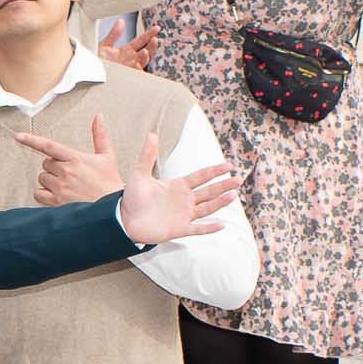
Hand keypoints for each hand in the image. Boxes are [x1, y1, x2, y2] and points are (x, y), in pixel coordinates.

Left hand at [16, 115, 127, 206]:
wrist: (114, 208)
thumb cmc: (110, 183)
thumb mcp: (107, 156)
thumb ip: (100, 135)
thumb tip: (99, 116)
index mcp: (76, 158)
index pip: (49, 146)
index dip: (31, 140)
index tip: (18, 136)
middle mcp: (66, 172)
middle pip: (46, 164)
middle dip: (54, 167)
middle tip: (70, 174)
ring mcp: (60, 187)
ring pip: (42, 178)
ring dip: (49, 180)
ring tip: (67, 185)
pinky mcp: (56, 202)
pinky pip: (38, 194)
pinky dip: (44, 194)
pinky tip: (57, 195)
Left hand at [95, 23, 157, 71]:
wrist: (89, 74)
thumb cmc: (95, 61)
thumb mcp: (105, 45)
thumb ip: (114, 34)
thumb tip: (120, 21)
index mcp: (126, 51)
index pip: (141, 41)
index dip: (149, 34)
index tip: (157, 28)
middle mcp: (130, 59)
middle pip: (146, 51)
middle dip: (152, 45)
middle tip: (155, 39)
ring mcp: (129, 68)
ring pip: (143, 62)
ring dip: (145, 56)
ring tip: (145, 51)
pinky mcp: (127, 76)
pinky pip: (137, 73)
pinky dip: (139, 68)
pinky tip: (138, 64)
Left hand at [109, 129, 243, 245]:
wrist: (124, 221)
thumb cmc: (131, 198)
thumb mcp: (139, 175)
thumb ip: (147, 156)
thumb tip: (151, 134)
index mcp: (177, 186)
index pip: (200, 176)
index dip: (214, 171)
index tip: (228, 165)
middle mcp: (184, 200)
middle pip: (209, 191)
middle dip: (223, 185)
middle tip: (239, 179)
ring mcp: (183, 215)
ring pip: (207, 208)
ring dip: (220, 202)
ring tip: (233, 195)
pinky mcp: (179, 229)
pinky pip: (197, 229)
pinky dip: (209, 228)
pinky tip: (222, 225)